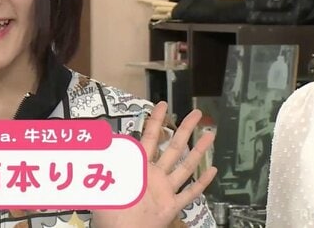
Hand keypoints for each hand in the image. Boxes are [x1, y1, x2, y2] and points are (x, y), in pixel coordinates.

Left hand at [93, 102, 216, 227]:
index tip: (162, 105)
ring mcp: (165, 190)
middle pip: (173, 147)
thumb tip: (100, 137)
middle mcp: (154, 174)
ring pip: (186, 167)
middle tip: (196, 114)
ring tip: (211, 135)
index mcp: (138, 166)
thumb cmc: (109, 209)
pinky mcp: (171, 206)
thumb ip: (102, 159)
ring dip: (199, 151)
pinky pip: (189, 193)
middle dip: (184, 130)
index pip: (148, 137)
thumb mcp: (103, 179)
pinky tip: (213, 171)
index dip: (155, 121)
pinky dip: (202, 183)